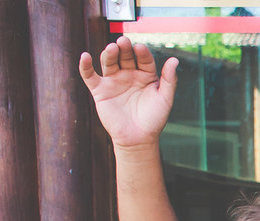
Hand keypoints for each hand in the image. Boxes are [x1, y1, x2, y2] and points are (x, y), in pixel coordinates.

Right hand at [78, 36, 177, 150]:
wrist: (138, 139)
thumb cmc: (154, 119)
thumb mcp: (165, 99)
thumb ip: (169, 80)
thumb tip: (174, 60)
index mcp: (145, 75)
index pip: (143, 59)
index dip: (142, 53)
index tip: (140, 48)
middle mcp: (129, 75)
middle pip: (125, 57)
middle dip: (124, 48)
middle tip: (123, 41)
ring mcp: (114, 81)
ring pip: (109, 62)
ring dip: (108, 54)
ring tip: (111, 48)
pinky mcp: (100, 90)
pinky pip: (90, 76)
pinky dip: (85, 66)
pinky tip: (85, 57)